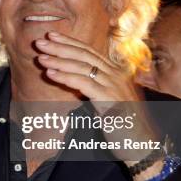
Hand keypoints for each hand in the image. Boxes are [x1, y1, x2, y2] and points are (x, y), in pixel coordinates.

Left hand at [35, 31, 162, 175]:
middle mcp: (116, 75)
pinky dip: (66, 77)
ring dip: (59, 60)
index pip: (89, 51)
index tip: (51, 35)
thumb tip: (72, 80)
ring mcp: (115, 86)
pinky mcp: (110, 100)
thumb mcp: (105, 101)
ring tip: (41, 57)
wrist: (140, 145)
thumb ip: (92, 88)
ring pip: (82, 67)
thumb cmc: (121, 125)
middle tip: (40, 41)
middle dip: (60, 47)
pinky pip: (84, 83)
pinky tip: (51, 73)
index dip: (69, 42)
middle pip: (84, 55)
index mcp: (115, 72)